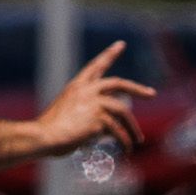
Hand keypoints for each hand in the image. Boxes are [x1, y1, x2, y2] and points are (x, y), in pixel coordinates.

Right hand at [30, 43, 152, 158]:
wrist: (44, 137)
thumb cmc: (50, 131)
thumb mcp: (67, 113)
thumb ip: (86, 114)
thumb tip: (104, 128)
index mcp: (76, 86)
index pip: (96, 66)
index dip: (109, 54)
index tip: (120, 44)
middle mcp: (87, 90)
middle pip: (119, 83)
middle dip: (137, 89)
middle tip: (151, 93)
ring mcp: (94, 103)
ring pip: (123, 112)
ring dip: (132, 128)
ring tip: (138, 141)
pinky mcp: (99, 119)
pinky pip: (118, 131)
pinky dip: (124, 141)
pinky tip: (127, 150)